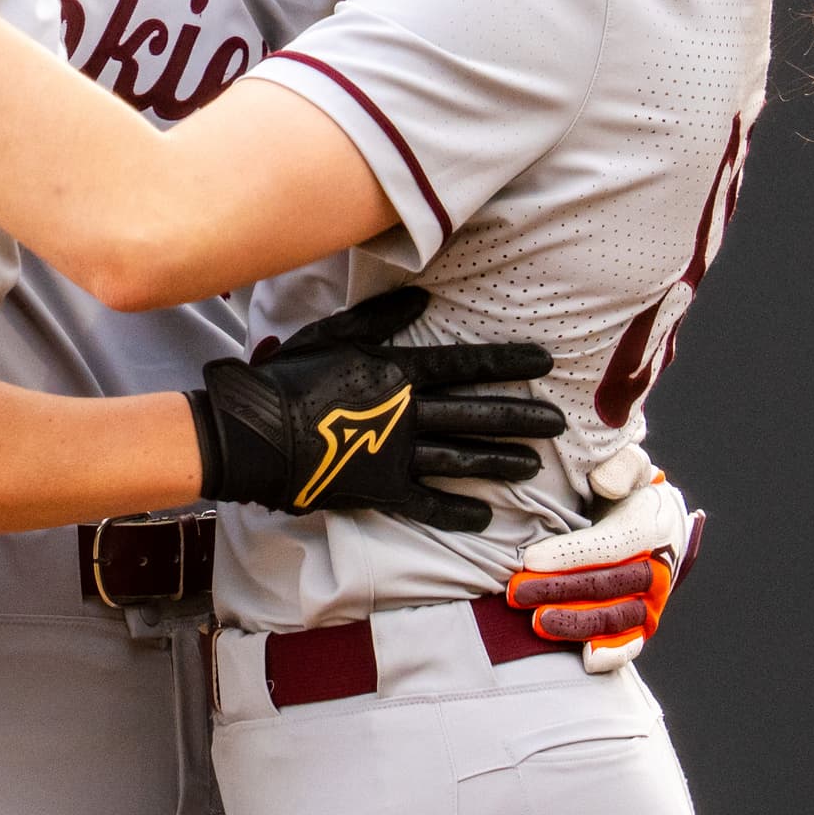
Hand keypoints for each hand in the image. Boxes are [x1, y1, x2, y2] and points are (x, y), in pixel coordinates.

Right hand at [188, 285, 563, 531]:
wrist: (256, 432)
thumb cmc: (288, 376)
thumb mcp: (333, 333)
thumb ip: (381, 317)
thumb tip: (423, 296)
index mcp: (398, 371)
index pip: (465, 365)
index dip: (507, 364)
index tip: (544, 362)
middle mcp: (408, 413)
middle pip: (476, 414)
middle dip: (521, 418)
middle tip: (557, 424)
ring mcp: (397, 454)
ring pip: (461, 457)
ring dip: (500, 461)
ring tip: (533, 466)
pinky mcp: (381, 489)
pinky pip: (426, 504)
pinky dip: (456, 512)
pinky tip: (486, 517)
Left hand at [506, 442, 700, 672]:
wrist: (649, 519)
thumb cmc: (625, 489)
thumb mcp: (627, 466)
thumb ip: (621, 466)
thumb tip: (606, 481)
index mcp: (652, 523)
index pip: (613, 544)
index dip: (572, 555)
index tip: (530, 559)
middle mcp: (658, 564)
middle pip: (609, 583)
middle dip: (560, 589)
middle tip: (516, 593)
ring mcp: (653, 598)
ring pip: (618, 616)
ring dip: (577, 622)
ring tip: (537, 622)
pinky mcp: (644, 621)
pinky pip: (634, 642)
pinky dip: (614, 653)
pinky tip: (586, 658)